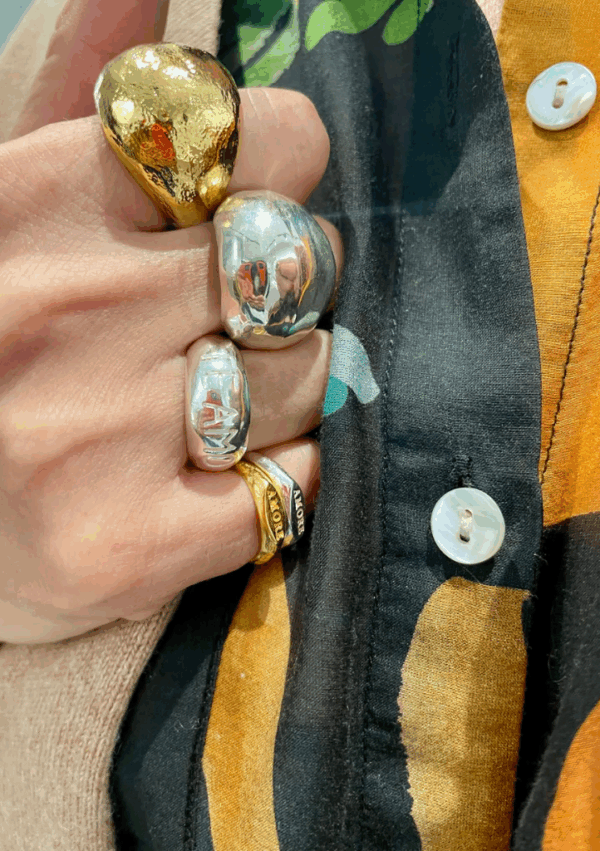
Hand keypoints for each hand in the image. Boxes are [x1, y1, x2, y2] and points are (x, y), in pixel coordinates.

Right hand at [0, 0, 341, 642]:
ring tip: (211, 401)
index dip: (286, 169)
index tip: (251, 202)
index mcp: (38, 201)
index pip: (267, 143)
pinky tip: (222, 473)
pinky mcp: (129, 548)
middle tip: (231, 312)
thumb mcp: (13, 201)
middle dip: (290, 284)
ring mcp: (98, 437)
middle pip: (304, 262)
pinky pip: (295, 484)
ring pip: (312, 376)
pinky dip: (285, 474)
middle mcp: (70, 311)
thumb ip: (82, 87)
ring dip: (286, 385)